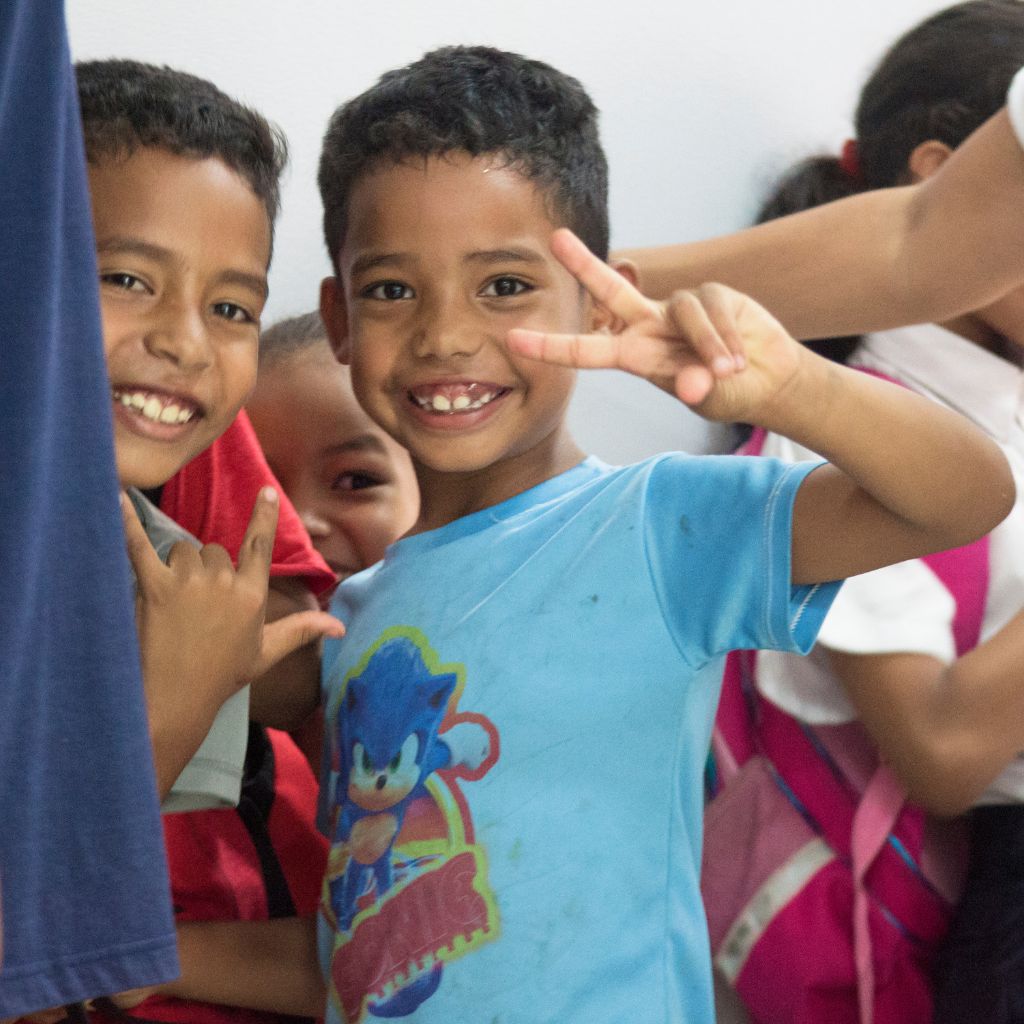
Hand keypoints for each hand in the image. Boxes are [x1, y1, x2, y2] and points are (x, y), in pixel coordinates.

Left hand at [123, 487, 344, 791]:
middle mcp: (223, 583)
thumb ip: (302, 630)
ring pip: (182, 551)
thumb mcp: (267, 652)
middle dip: (204, 568)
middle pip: (213, 550)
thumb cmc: (222, 676)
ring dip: (176, 565)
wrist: (177, 699)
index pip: (260, 546)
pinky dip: (127, 524)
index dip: (264, 516)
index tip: (266, 491)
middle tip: (194, 603)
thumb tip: (341, 627)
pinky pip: (139, 547)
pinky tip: (118, 500)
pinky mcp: (154, 587)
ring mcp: (188, 583)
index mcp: (252, 595)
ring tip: (172, 600)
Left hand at [507, 228, 806, 424]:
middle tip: (554, 238)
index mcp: (635, 356)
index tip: (513, 341)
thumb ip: (696, 388)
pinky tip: (738, 358)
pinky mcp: (714, 295)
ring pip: (684, 309)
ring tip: (728, 372)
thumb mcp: (706, 397)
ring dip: (708, 345)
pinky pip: (714, 306)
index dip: (551, 346)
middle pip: (611, 289)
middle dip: (584, 263)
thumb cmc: (724, 393)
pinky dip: (726, 336)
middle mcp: (650, 326)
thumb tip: (695, 384)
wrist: (765, 381)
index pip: (587, 350)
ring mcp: (679, 309)